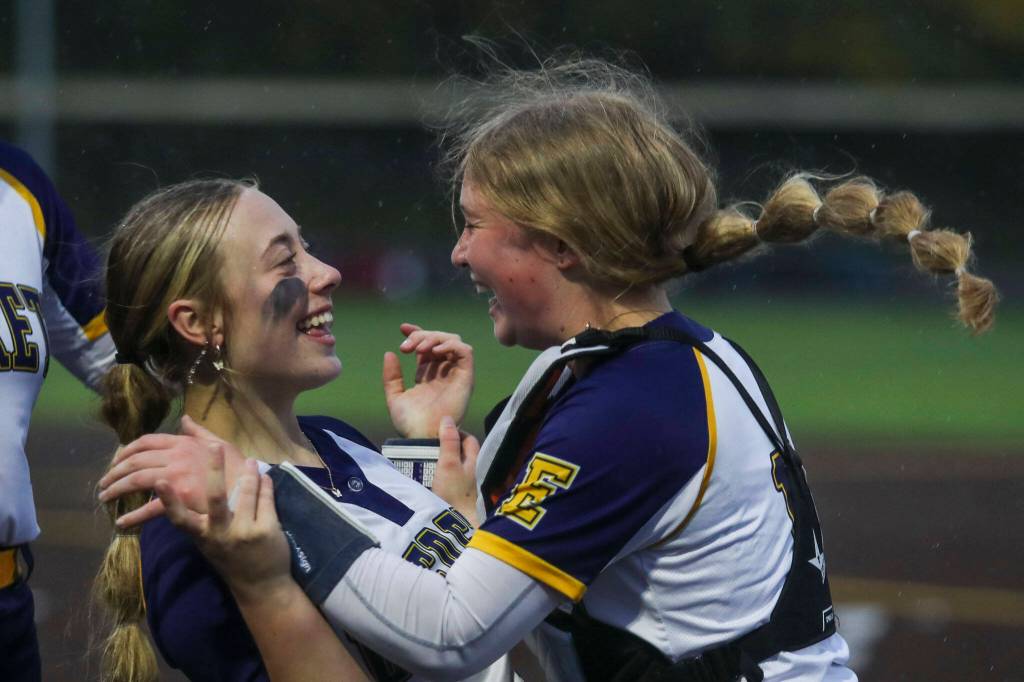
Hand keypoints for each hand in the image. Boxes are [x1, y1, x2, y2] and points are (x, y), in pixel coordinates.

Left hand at [98, 415, 245, 527]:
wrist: (250, 489)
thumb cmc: (237, 467)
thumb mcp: (220, 443)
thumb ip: (199, 432)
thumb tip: (185, 420)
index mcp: (183, 443)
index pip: (146, 441)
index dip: (126, 451)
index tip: (116, 461)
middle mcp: (176, 456)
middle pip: (135, 461)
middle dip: (114, 472)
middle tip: (104, 483)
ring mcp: (176, 476)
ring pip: (136, 480)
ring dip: (116, 489)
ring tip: (105, 497)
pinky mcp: (180, 498)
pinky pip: (150, 507)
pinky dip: (133, 516)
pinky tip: (122, 523)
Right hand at [156, 452, 291, 601]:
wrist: (259, 585)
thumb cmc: (228, 556)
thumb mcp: (207, 539)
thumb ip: (194, 515)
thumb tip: (180, 490)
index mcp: (201, 535)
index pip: (180, 518)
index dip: (169, 501)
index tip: (159, 481)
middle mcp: (220, 533)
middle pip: (216, 498)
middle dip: (215, 471)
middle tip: (214, 446)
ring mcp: (244, 531)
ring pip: (246, 492)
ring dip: (249, 473)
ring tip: (249, 460)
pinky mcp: (266, 530)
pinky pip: (266, 498)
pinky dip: (266, 485)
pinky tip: (265, 476)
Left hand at [383, 323, 473, 437]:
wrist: (422, 436)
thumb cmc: (410, 423)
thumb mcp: (395, 396)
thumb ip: (392, 376)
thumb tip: (389, 353)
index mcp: (427, 374)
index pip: (426, 345)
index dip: (417, 333)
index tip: (403, 329)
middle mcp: (443, 372)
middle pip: (438, 339)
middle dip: (422, 336)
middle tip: (407, 347)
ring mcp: (455, 374)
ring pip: (452, 341)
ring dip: (435, 338)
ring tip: (419, 349)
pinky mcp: (466, 377)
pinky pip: (465, 352)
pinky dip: (451, 345)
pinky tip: (435, 351)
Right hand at [432, 416, 480, 525]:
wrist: (457, 528)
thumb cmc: (454, 493)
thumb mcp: (449, 464)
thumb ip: (448, 442)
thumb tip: (447, 418)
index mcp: (474, 461)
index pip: (469, 439)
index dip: (456, 432)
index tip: (439, 433)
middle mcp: (474, 473)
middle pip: (462, 454)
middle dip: (448, 449)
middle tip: (430, 448)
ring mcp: (468, 487)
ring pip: (456, 469)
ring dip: (443, 465)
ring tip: (426, 464)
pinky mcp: (460, 500)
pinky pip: (451, 483)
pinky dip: (442, 479)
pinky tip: (430, 483)